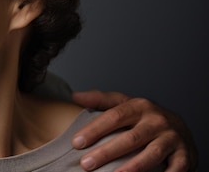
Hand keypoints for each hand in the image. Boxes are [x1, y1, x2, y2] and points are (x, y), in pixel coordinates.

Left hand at [71, 90, 196, 171]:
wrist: (180, 129)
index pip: (114, 116)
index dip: (94, 129)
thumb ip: (101, 100)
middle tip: (85, 164)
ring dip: (131, 168)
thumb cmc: (145, 118)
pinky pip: (174, 169)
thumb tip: (74, 96)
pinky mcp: (185, 156)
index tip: (76, 142)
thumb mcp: (125, 104)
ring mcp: (172, 138)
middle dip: (106, 152)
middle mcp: (157, 121)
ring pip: (151, 155)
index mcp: (139, 106)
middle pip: (130, 138)